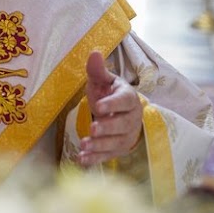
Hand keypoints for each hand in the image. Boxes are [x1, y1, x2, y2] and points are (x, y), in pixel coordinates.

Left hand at [78, 51, 142, 165]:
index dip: (113, 104)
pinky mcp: (117, 150)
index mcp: (128, 98)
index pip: (124, 101)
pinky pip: (107, 156)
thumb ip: (97, 69)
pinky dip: (95, 159)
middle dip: (107, 128)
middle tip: (92, 128)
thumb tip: (94, 52)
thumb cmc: (108, 93)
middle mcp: (131, 119)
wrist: (118, 113)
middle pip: (122, 125)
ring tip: (84, 145)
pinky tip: (82, 160)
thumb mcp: (102, 80)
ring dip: (100, 145)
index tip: (99, 106)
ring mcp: (125, 136)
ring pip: (115, 143)